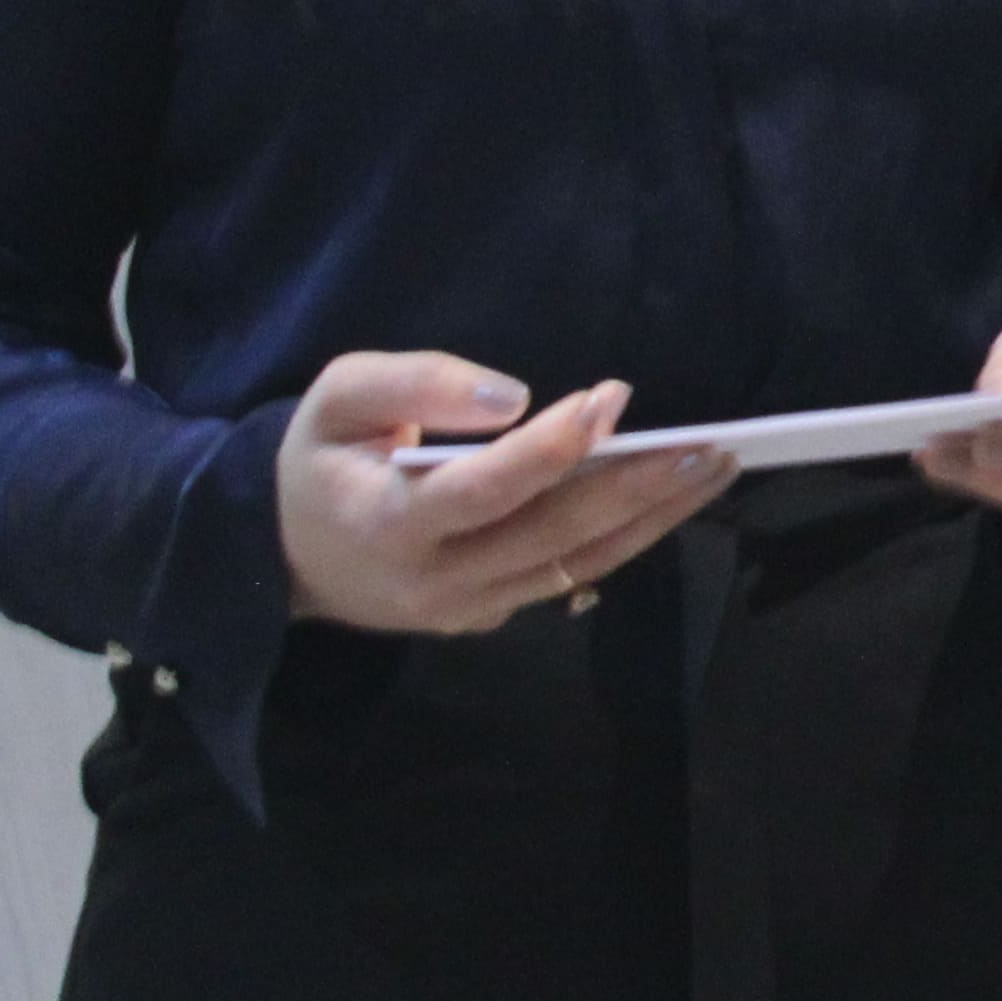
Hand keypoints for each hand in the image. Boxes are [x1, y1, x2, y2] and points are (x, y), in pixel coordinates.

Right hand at [276, 352, 733, 635]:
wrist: (287, 553)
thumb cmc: (321, 458)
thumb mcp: (340, 398)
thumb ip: (419, 384)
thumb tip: (515, 398)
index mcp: (381, 523)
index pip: (481, 490)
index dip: (550, 449)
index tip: (610, 399)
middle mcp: (431, 579)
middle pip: (550, 533)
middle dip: (636, 486)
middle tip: (708, 443)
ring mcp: (465, 608)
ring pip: (576, 563)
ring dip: (654, 516)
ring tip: (715, 466)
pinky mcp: (490, 616)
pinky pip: (570, 577)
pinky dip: (627, 536)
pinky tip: (674, 497)